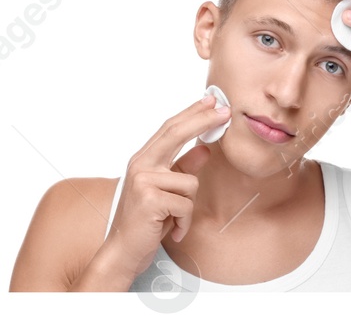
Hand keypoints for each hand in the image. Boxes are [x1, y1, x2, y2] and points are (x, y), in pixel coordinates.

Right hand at [102, 94, 226, 275]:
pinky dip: (183, 221)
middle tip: (226, 111)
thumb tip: (204, 149)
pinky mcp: (150, 199)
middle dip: (202, 120)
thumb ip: (183, 168)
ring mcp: (143, 181)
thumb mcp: (168, 191)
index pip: (170, 129)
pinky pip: (186, 204)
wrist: (124, 250)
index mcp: (143, 160)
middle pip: (175, 134)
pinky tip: (171, 229)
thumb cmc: (146, 221)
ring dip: (188, 206)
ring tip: (172, 219)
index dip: (192, 113)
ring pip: (190, 182)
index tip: (212, 101)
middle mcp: (140, 166)